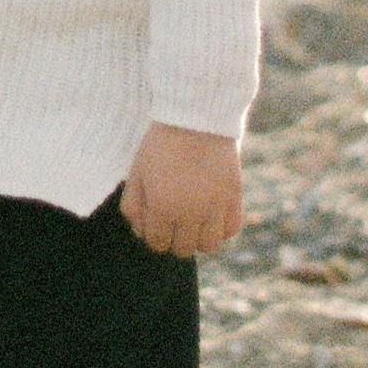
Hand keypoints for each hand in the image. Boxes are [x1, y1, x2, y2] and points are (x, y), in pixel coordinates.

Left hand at [120, 123, 242, 257]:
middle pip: (183, 250)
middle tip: (172, 220)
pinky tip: (211, 213)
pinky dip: (221, 227)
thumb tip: (140, 231)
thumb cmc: (161, 144)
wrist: (196, 118)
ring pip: (209, 246)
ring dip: (198, 237)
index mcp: (163, 208)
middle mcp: (191, 214)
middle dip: (174, 238)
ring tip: (193, 220)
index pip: (157, 243)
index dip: (153, 234)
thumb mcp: (137, 172)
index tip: (155, 221)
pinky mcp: (234, 197)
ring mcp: (216, 208)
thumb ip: (133, 206)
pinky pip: (231, 230)